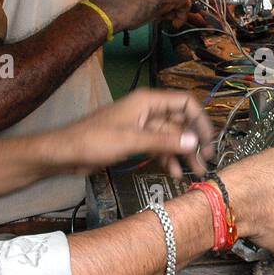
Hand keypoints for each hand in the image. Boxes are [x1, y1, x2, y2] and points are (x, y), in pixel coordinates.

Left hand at [48, 88, 213, 178]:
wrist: (65, 154)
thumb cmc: (93, 140)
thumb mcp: (131, 140)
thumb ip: (164, 141)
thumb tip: (193, 142)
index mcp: (148, 101)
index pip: (186, 103)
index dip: (200, 121)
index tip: (208, 142)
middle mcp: (148, 111)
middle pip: (181, 122)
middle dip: (193, 141)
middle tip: (204, 162)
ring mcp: (142, 127)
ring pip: (171, 138)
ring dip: (183, 154)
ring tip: (194, 172)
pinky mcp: (136, 141)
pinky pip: (159, 148)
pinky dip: (168, 159)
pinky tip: (174, 173)